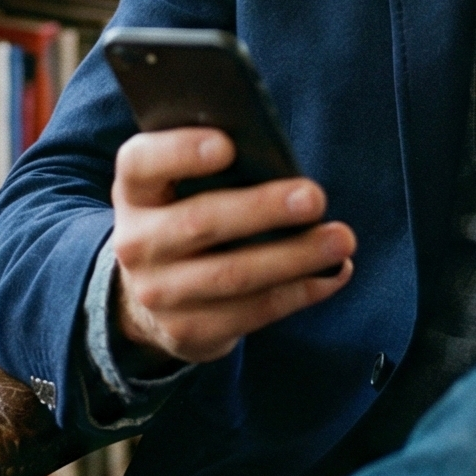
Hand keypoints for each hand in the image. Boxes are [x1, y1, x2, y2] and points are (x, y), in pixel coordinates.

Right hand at [109, 128, 355, 365]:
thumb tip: (281, 162)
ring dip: (295, 257)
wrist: (149, 297)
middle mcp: (136, 242)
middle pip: (200, 222)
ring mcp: (158, 293)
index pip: (142, 163)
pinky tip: (332, 273)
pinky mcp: (188, 331)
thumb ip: (215, 168)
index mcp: (135, 190)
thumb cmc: (185, 216)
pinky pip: (253, 311)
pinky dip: (300, 291)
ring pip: (233, 275)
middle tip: (315, 197)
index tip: (228, 144)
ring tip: (340, 240)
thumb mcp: (180, 187)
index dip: (181, 152)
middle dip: (262, 209)